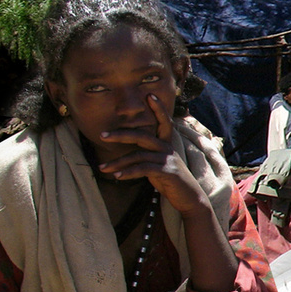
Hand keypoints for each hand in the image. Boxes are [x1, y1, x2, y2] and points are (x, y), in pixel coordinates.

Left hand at [97, 92, 207, 218]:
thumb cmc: (170, 179)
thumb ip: (148, 153)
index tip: (149, 95)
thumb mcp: (159, 162)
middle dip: (120, 135)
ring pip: (138, 155)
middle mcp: (167, 148)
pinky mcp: (167, 171)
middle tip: (102, 135)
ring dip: (118, 162)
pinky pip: (143, 169)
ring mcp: (168, 159)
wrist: (188, 196)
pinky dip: (128, 172)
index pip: (163, 121)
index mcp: (166, 143)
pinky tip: (117, 176)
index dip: (158, 108)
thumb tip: (129, 149)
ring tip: (102, 168)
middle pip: (142, 136)